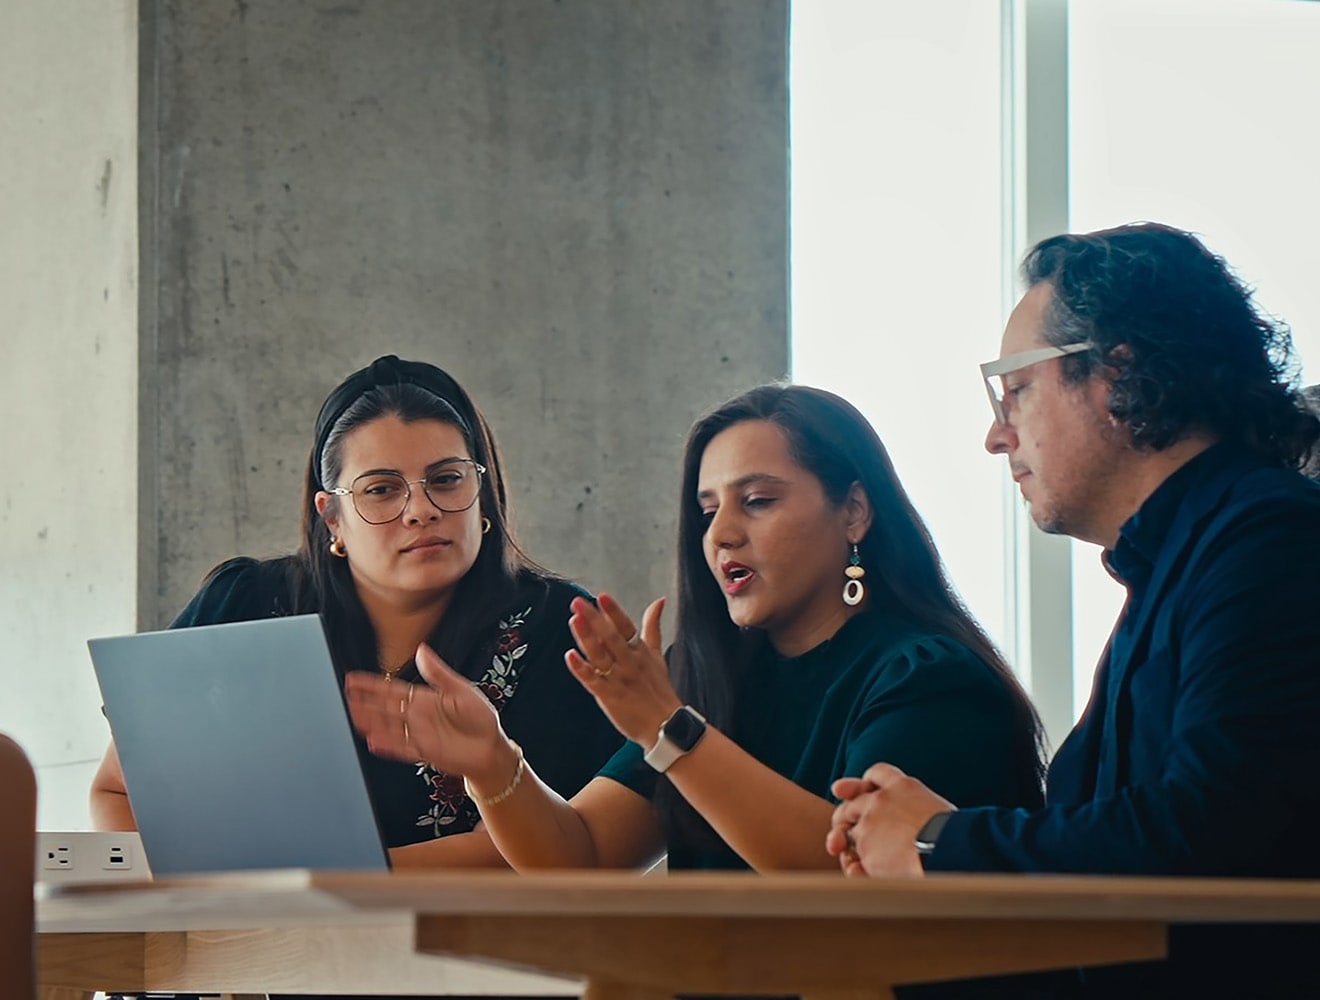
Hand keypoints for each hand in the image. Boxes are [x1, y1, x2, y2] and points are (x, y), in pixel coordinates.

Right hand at [344, 643, 514, 788]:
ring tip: (351, 715)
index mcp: (425, 699)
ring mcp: (419, 735)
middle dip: (364, 702)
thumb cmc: (481, 718)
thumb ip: (438, 673)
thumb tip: (421, 650)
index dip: (372, 684)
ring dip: (370, 722)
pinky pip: (401, 748)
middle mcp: (418, 717)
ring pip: (388, 727)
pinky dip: (388, 744)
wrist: (492, 748)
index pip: (393, 689)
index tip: (353, 679)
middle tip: (344, 697)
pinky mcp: (424, 752)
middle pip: (385, 708)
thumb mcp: (461, 689)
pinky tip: (373, 740)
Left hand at [563, 593, 681, 745]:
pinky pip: (592, 680)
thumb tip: (659, 601)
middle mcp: (629, 662)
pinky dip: (581, 668)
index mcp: (640, 650)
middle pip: (610, 637)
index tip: (602, 597)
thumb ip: (653, 626)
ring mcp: (618, 679)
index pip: (626, 626)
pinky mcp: (608, 696)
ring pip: (600, 654)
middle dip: (594, 618)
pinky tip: (571, 656)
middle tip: (578, 603)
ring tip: (574, 621)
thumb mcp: (658, 654)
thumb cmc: (658, 689)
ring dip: (587, 637)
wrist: (665, 725)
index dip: (614, 611)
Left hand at [825, 762, 953, 877]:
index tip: (864, 793)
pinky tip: (864, 874)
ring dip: (853, 847)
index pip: (877, 774)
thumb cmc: (957, 837)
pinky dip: (856, 869)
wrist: (952, 849)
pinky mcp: (865, 846)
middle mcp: (881, 799)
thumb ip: (916, 810)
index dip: (866, 784)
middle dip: (846, 816)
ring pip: (849, 832)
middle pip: (852, 802)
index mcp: (904, 787)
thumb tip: (913, 828)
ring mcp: (870, 822)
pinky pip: (852, 859)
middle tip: (844, 833)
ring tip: (861, 863)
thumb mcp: (939, 810)